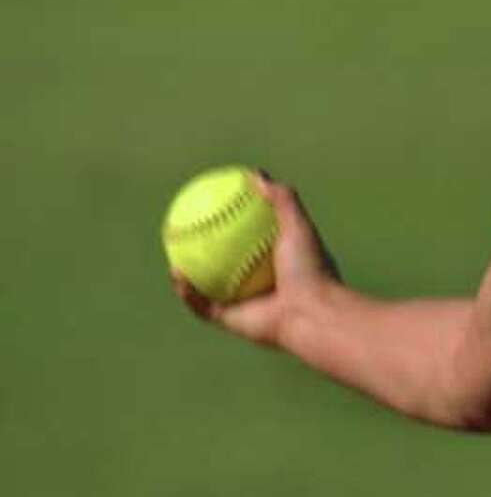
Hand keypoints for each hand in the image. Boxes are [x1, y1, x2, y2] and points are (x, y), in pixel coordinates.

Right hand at [170, 171, 341, 347]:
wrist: (312, 313)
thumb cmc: (310, 269)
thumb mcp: (298, 226)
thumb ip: (281, 199)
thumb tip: (255, 174)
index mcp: (281, 264)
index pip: (253, 241)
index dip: (234, 228)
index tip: (216, 209)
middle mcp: (264, 285)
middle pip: (229, 267)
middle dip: (207, 254)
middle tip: (187, 234)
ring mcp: (248, 305)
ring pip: (209, 289)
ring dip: (188, 276)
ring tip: (171, 254)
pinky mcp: (235, 322)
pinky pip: (204, 307)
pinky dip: (188, 292)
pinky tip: (176, 273)